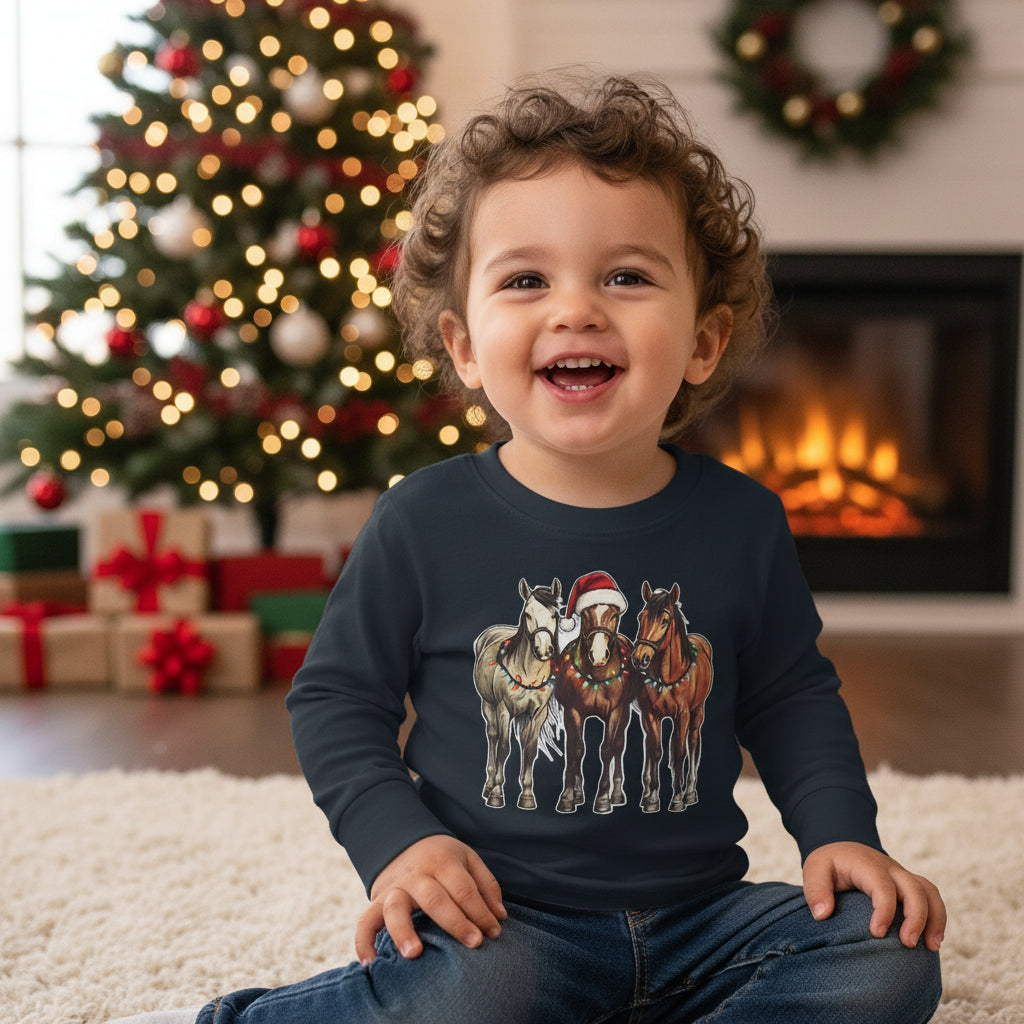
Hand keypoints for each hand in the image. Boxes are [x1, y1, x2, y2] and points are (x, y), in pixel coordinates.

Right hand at [354, 834, 506, 964]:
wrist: (403, 842)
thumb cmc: (442, 858)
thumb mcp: (467, 859)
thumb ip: (486, 885)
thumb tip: (500, 917)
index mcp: (443, 862)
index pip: (464, 890)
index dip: (481, 912)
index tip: (494, 933)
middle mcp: (417, 875)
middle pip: (435, 898)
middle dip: (455, 922)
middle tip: (474, 943)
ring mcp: (395, 888)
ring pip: (395, 907)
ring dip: (404, 930)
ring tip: (415, 954)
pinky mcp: (377, 901)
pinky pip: (364, 921)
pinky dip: (363, 942)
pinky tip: (370, 964)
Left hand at [803, 842, 944, 950]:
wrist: (843, 846)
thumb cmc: (829, 863)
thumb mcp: (814, 869)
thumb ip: (816, 890)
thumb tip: (823, 915)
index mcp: (867, 864)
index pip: (882, 886)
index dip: (884, 910)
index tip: (877, 934)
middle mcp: (890, 868)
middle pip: (914, 888)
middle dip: (916, 917)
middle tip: (907, 944)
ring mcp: (902, 876)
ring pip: (929, 891)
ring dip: (935, 918)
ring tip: (931, 946)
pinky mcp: (909, 885)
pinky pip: (931, 896)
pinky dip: (937, 917)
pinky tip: (932, 940)